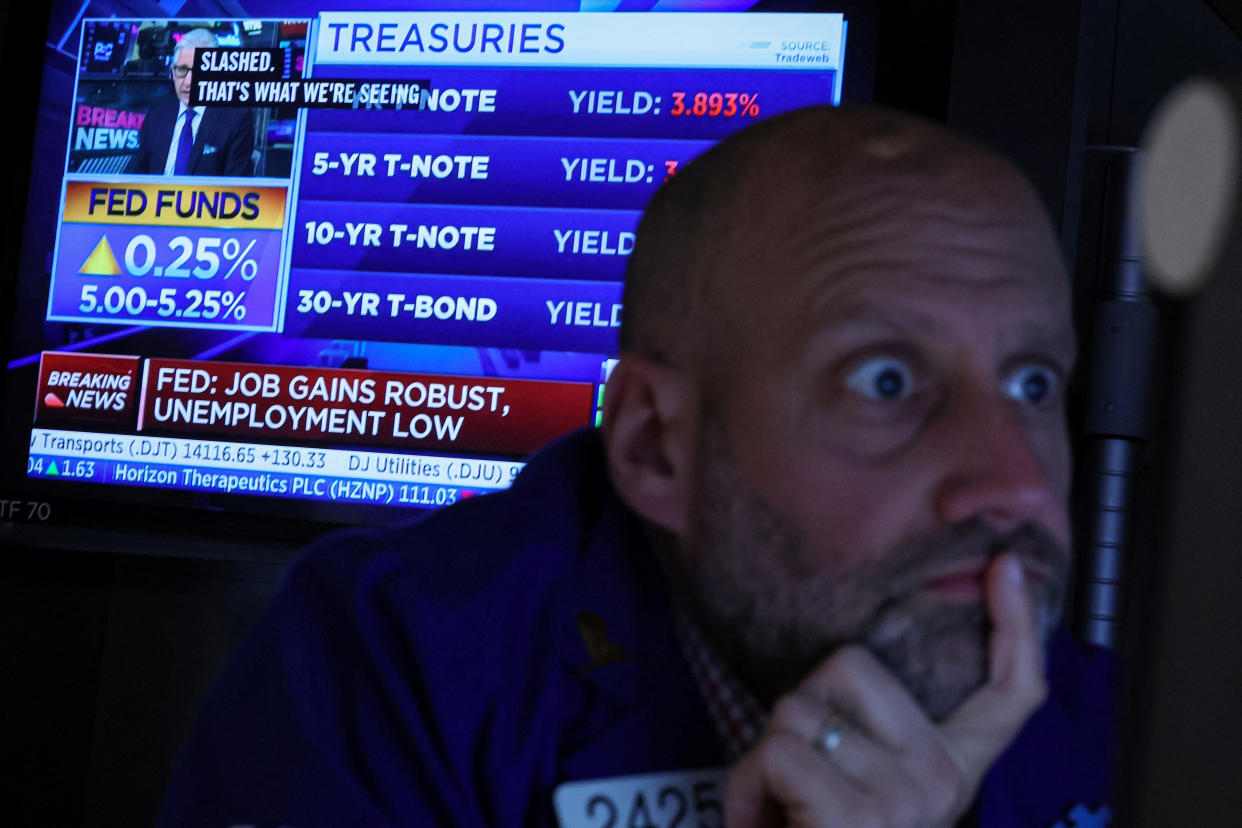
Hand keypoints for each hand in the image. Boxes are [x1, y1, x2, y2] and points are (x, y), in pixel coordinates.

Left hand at [723, 553, 1046, 827]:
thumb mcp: (857, 788)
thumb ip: (868, 734)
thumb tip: (844, 668)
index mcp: (953, 770)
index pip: (1011, 690)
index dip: (1016, 624)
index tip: (1009, 567)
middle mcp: (944, 783)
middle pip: (847, 666)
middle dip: (796, 710)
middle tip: (793, 780)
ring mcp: (907, 800)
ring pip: (796, 708)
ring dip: (761, 757)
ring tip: (775, 810)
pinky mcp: (858, 818)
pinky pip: (778, 751)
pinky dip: (747, 785)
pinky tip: (762, 824)